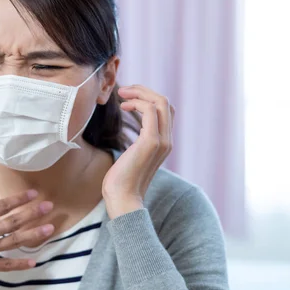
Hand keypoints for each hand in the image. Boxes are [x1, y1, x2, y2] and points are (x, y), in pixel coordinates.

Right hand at [0, 185, 54, 289]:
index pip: (2, 205)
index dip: (19, 199)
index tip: (34, 194)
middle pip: (13, 221)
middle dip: (33, 213)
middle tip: (50, 207)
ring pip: (14, 241)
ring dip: (33, 234)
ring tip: (49, 228)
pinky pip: (4, 265)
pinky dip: (18, 264)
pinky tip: (33, 262)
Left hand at [102, 85, 174, 218]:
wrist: (122, 199)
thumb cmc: (122, 181)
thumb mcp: (132, 158)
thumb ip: (137, 146)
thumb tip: (130, 139)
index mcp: (164, 143)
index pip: (165, 111)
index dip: (148, 98)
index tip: (128, 99)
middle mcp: (167, 140)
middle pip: (165, 102)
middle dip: (144, 91)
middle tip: (124, 90)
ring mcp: (161, 141)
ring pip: (160, 102)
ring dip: (140, 93)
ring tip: (122, 95)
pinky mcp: (151, 142)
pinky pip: (150, 110)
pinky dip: (137, 103)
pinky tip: (123, 106)